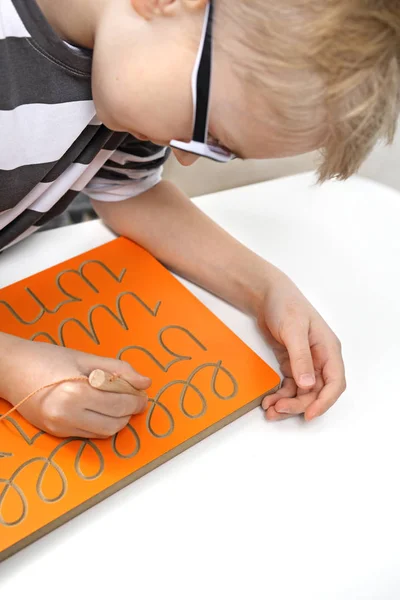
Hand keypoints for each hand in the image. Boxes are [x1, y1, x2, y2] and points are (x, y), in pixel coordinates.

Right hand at [0, 334, 150, 437]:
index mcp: (75, 393)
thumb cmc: (46, 358)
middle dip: (130, 411)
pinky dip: (102, 422)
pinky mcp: (57, 433)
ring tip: (119, 401)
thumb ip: (119, 370)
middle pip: (115, 423)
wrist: (10, 369)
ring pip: (104, 433)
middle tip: (135, 396)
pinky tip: (101, 407)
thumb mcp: (85, 358)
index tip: (143, 391)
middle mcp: (67, 416)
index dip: (136, 399)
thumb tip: (146, 382)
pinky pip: (90, 433)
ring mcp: (60, 428)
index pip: (119, 404)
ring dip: (118, 419)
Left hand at [257, 272, 345, 420]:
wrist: (265, 295)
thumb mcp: (293, 330)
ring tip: (270, 410)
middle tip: (279, 410)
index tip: (309, 414)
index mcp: (328, 350)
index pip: (335, 382)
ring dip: (288, 403)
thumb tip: (308, 384)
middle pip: (317, 392)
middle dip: (300, 405)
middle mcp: (320, 359)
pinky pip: (290, 386)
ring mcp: (305, 363)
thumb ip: (301, 357)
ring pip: (302, 393)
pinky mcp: (291, 364)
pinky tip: (269, 400)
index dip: (325, 402)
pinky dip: (281, 395)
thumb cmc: (285, 305)